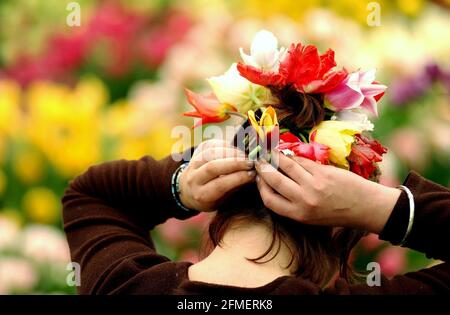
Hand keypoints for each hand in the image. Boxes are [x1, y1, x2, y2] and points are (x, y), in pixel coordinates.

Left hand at [179, 139, 255, 211]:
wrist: (188, 189)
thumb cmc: (210, 197)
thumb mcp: (221, 200)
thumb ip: (234, 188)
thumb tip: (252, 176)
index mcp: (201, 195)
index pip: (219, 185)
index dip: (238, 178)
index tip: (252, 174)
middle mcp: (193, 179)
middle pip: (213, 167)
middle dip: (235, 163)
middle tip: (251, 163)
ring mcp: (192, 163)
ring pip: (211, 153)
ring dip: (231, 153)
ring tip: (245, 157)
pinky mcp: (196, 151)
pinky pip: (211, 144)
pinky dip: (226, 146)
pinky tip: (236, 151)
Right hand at [255, 150, 400, 233]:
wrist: (364, 207)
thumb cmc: (336, 214)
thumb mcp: (310, 217)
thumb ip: (292, 204)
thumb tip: (274, 185)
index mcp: (298, 214)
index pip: (269, 199)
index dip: (260, 187)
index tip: (257, 178)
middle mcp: (303, 200)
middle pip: (274, 180)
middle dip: (263, 168)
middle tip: (259, 162)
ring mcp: (313, 185)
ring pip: (287, 167)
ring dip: (276, 158)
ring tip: (271, 154)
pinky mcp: (322, 172)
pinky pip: (302, 161)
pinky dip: (293, 157)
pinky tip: (290, 155)